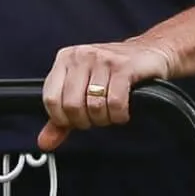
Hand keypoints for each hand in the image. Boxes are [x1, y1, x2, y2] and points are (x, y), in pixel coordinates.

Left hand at [39, 39, 175, 150]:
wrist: (150, 52)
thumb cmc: (113, 73)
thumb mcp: (82, 91)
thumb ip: (61, 119)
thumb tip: (44, 143)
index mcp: (65, 59)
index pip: (50, 99)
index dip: (63, 119)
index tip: (76, 120)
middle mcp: (81, 56)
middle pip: (72, 105)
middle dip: (86, 121)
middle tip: (97, 118)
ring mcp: (102, 59)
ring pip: (94, 106)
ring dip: (104, 119)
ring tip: (111, 113)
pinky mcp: (124, 67)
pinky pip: (115, 103)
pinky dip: (119, 115)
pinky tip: (122, 112)